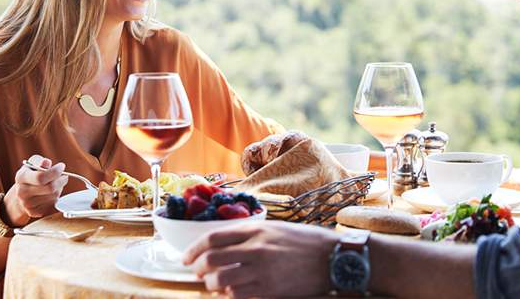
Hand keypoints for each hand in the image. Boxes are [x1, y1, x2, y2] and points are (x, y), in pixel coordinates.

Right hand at [3, 155, 67, 226]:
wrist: (22, 194)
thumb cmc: (31, 175)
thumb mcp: (33, 164)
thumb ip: (40, 162)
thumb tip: (47, 162)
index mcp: (21, 177)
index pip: (41, 177)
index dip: (55, 171)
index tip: (62, 166)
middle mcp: (22, 192)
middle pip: (50, 188)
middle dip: (61, 180)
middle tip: (64, 175)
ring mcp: (27, 205)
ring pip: (54, 195)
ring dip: (59, 188)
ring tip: (55, 183)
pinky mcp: (35, 212)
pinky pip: (53, 204)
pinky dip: (56, 197)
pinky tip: (51, 193)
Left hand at [183, 221, 337, 297]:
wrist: (333, 257)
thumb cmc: (305, 242)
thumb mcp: (276, 228)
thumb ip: (250, 233)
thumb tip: (223, 244)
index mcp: (256, 229)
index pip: (213, 237)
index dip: (194, 248)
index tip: (187, 257)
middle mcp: (256, 248)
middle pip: (212, 258)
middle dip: (198, 268)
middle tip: (197, 273)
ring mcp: (262, 270)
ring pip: (220, 279)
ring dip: (212, 284)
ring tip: (214, 285)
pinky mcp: (270, 289)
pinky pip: (237, 295)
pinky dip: (229, 295)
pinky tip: (232, 292)